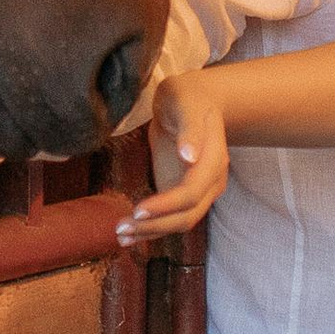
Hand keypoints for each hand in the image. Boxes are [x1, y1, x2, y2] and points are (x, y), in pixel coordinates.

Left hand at [123, 73, 227, 246]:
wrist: (194, 101)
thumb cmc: (189, 98)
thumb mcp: (187, 103)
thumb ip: (191, 128)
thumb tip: (190, 157)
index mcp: (213, 161)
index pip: (192, 192)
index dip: (167, 205)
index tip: (138, 209)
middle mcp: (210, 182)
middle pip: (187, 215)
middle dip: (155, 226)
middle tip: (121, 228)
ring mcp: (197, 191)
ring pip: (179, 222)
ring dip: (151, 232)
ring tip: (121, 235)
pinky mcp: (181, 192)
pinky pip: (170, 218)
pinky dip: (151, 228)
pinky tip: (130, 233)